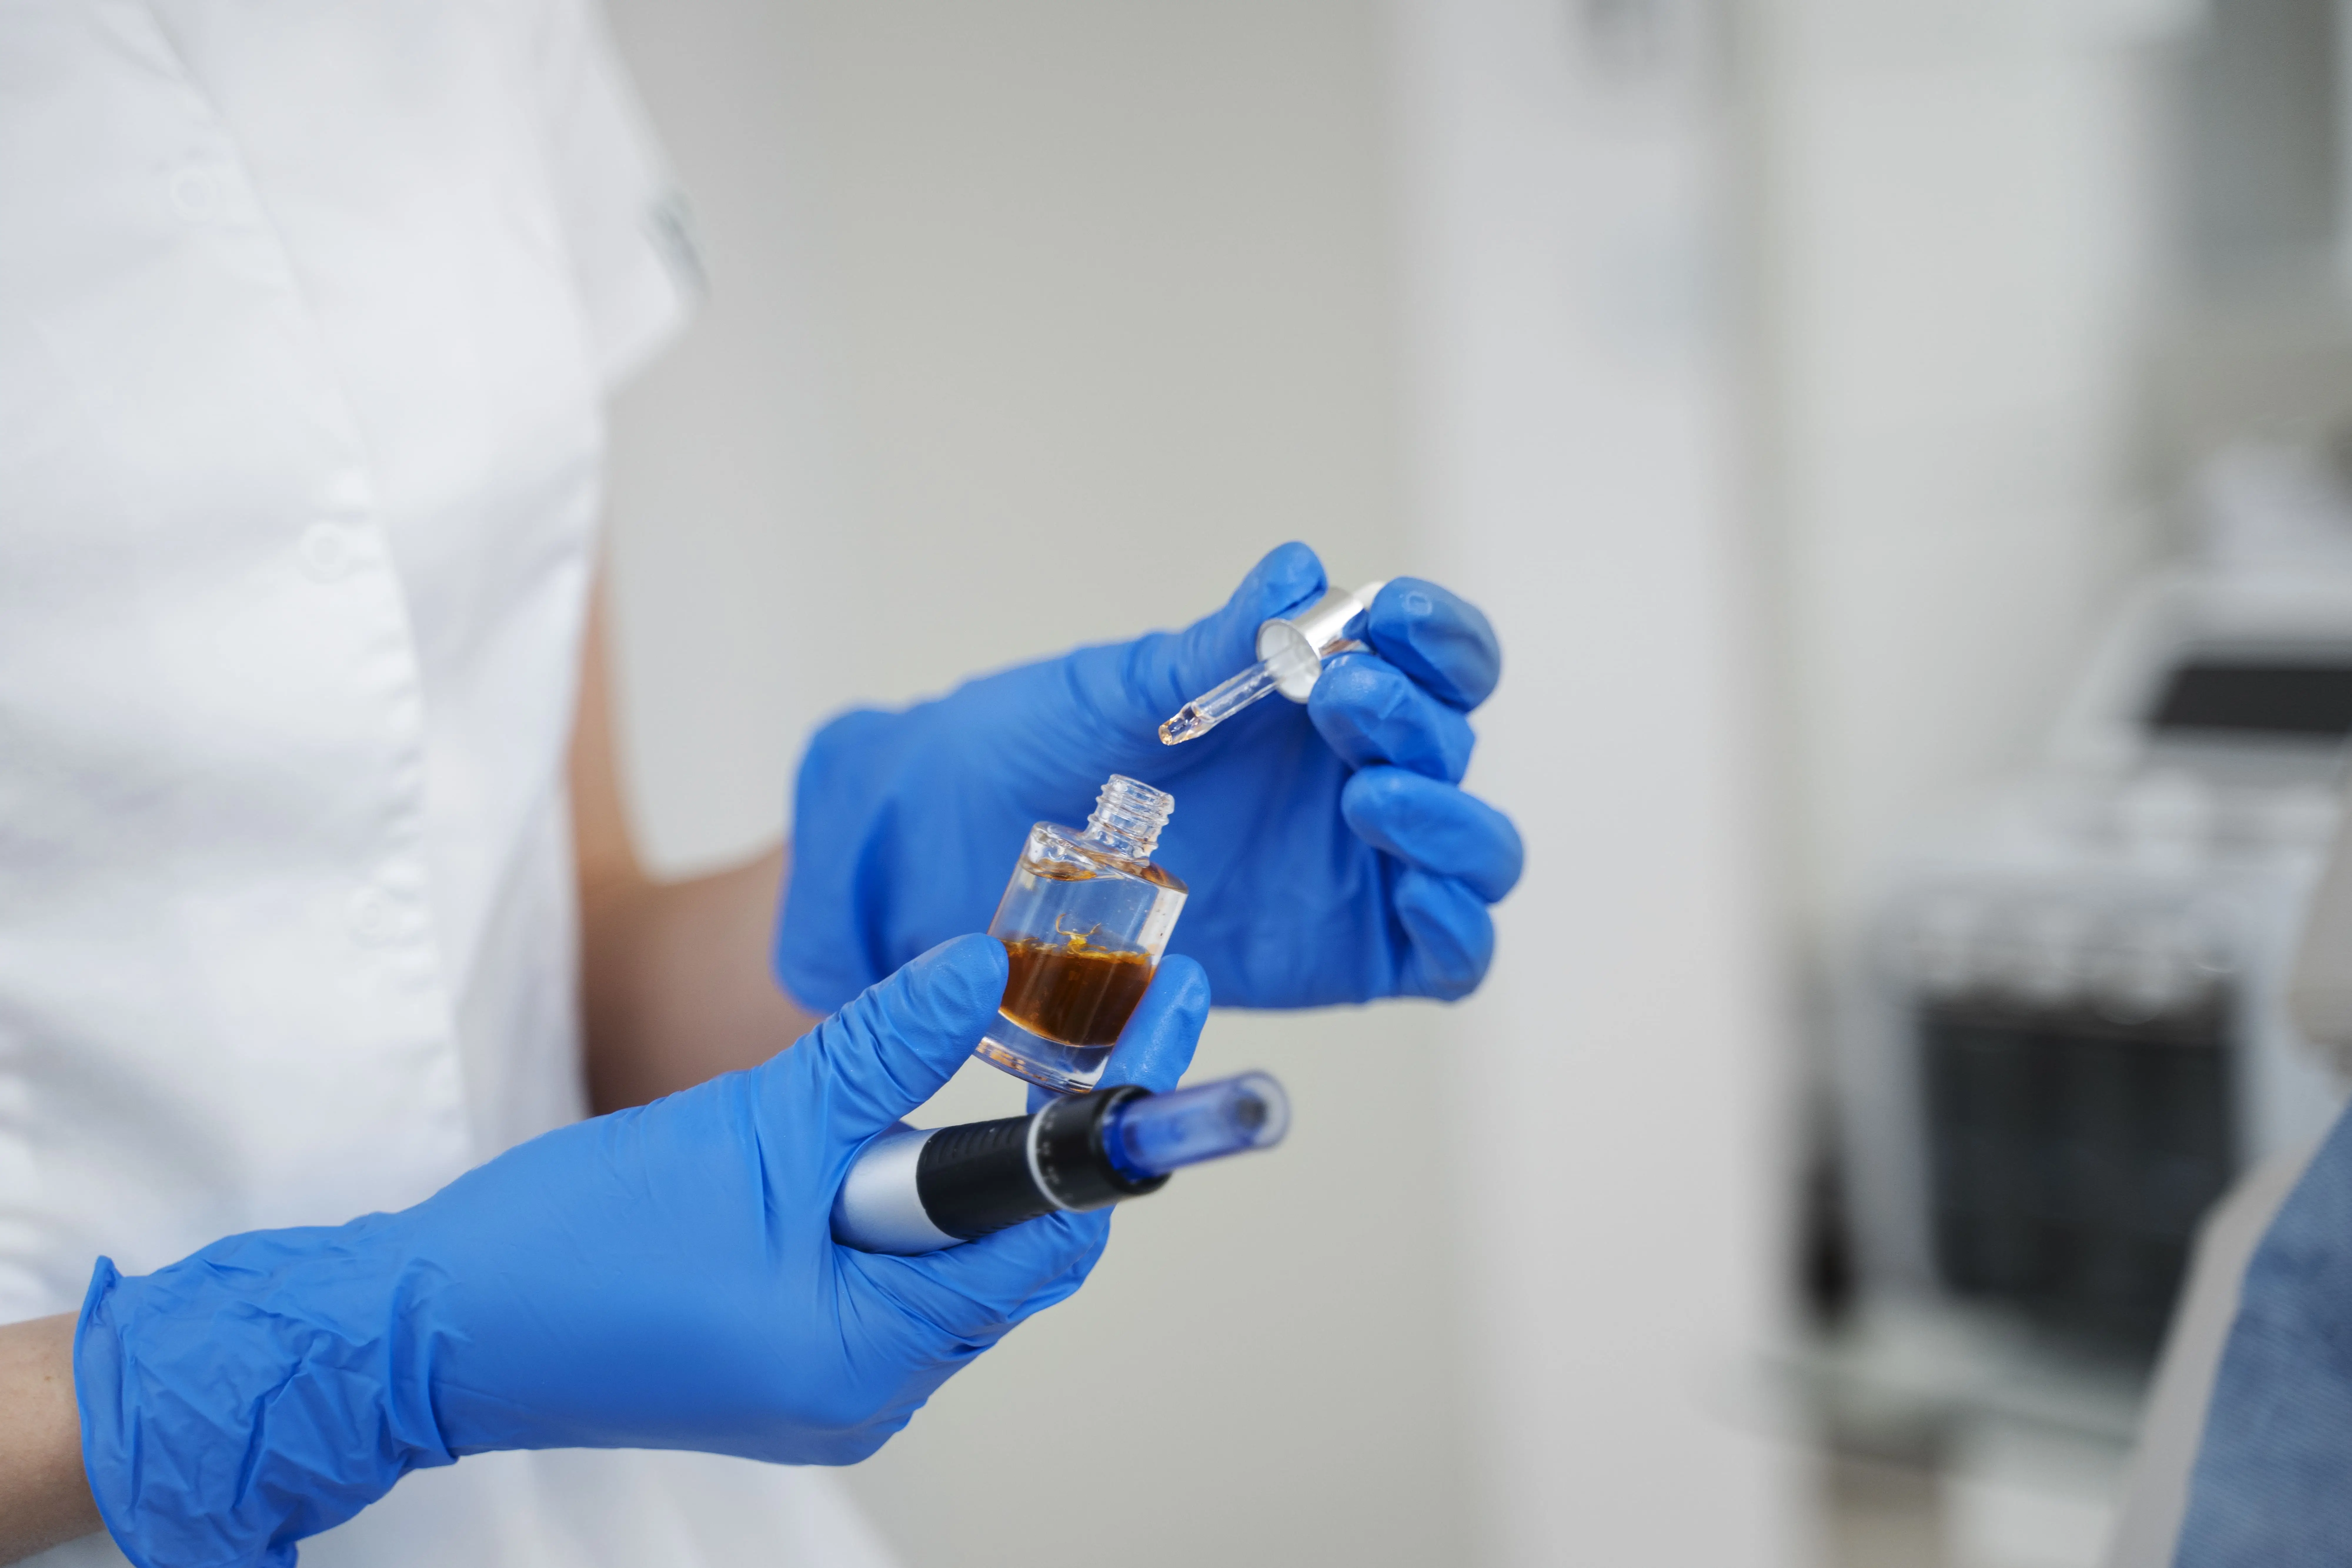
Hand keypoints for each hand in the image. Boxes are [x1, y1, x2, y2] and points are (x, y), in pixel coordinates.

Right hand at [74, 937, 1208, 1567]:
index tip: (1165, 1015)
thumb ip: (879, 1052)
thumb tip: (981, 970)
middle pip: (1011, 1250)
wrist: (436, 1322)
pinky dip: (894, 1195)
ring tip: (970, 1055)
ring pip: (945, 1255)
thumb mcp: (751, 1126)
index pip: (1052, 1235)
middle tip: (1097, 1008)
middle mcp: (869, 1387)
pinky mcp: (785, 1352)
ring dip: (958, 1161)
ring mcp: (826, 1378)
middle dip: (1046, 1132)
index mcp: (874, 1356)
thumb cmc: (576, 1246)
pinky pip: (882, 1269)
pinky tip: (874, 1131)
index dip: (1117, 1121)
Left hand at [776, 542, 1523, 1013]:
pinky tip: (1422, 900)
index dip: (1440, 634)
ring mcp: (1358, 873)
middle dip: (1415, 718)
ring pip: (1473, 854)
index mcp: (1328, 698)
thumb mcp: (1128, 687)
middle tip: (1343, 699)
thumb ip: (1218, 642)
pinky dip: (1455, 927)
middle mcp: (1358, 780)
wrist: (963, 847)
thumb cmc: (1049, 750)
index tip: (1398, 613)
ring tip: (1372, 795)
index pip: (1434, 659)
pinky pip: (1445, 955)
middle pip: (1449, 749)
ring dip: (1446, 821)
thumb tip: (1296, 569)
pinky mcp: (1346, 956)